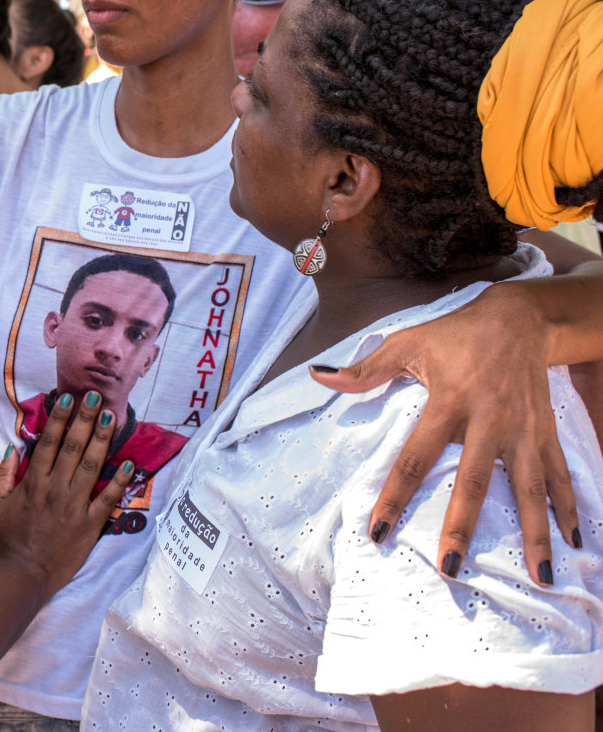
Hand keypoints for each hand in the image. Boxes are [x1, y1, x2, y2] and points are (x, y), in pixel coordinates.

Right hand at [0, 391, 133, 596]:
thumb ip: (3, 476)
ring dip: (102, 439)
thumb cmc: (6, 541)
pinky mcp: (90, 525)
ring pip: (92, 466)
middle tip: (95, 396)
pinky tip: (129, 462)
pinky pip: (108, 499)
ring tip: (111, 417)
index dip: (59, 418)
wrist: (22, 575)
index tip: (68, 399)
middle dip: (84, 419)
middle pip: (73, 447)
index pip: (49, 443)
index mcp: (33, 483)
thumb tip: (13, 449)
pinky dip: (119, 481)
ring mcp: (75, 506)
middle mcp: (56, 489)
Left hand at [310, 282, 577, 586]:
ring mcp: (523, 428)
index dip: (395, 496)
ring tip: (539, 576)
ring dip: (536, 533)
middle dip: (462, 526)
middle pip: (475, 481)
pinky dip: (570, 506)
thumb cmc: (454, 334)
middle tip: (451, 568)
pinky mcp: (546, 431)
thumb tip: (318, 376)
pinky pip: (560, 473)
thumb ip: (364, 369)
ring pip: (530, 487)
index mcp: (449, 401)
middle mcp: (490, 419)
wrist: (518, 317)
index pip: (415, 457)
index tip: (378, 531)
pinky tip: (575, 540)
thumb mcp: (405, 343)